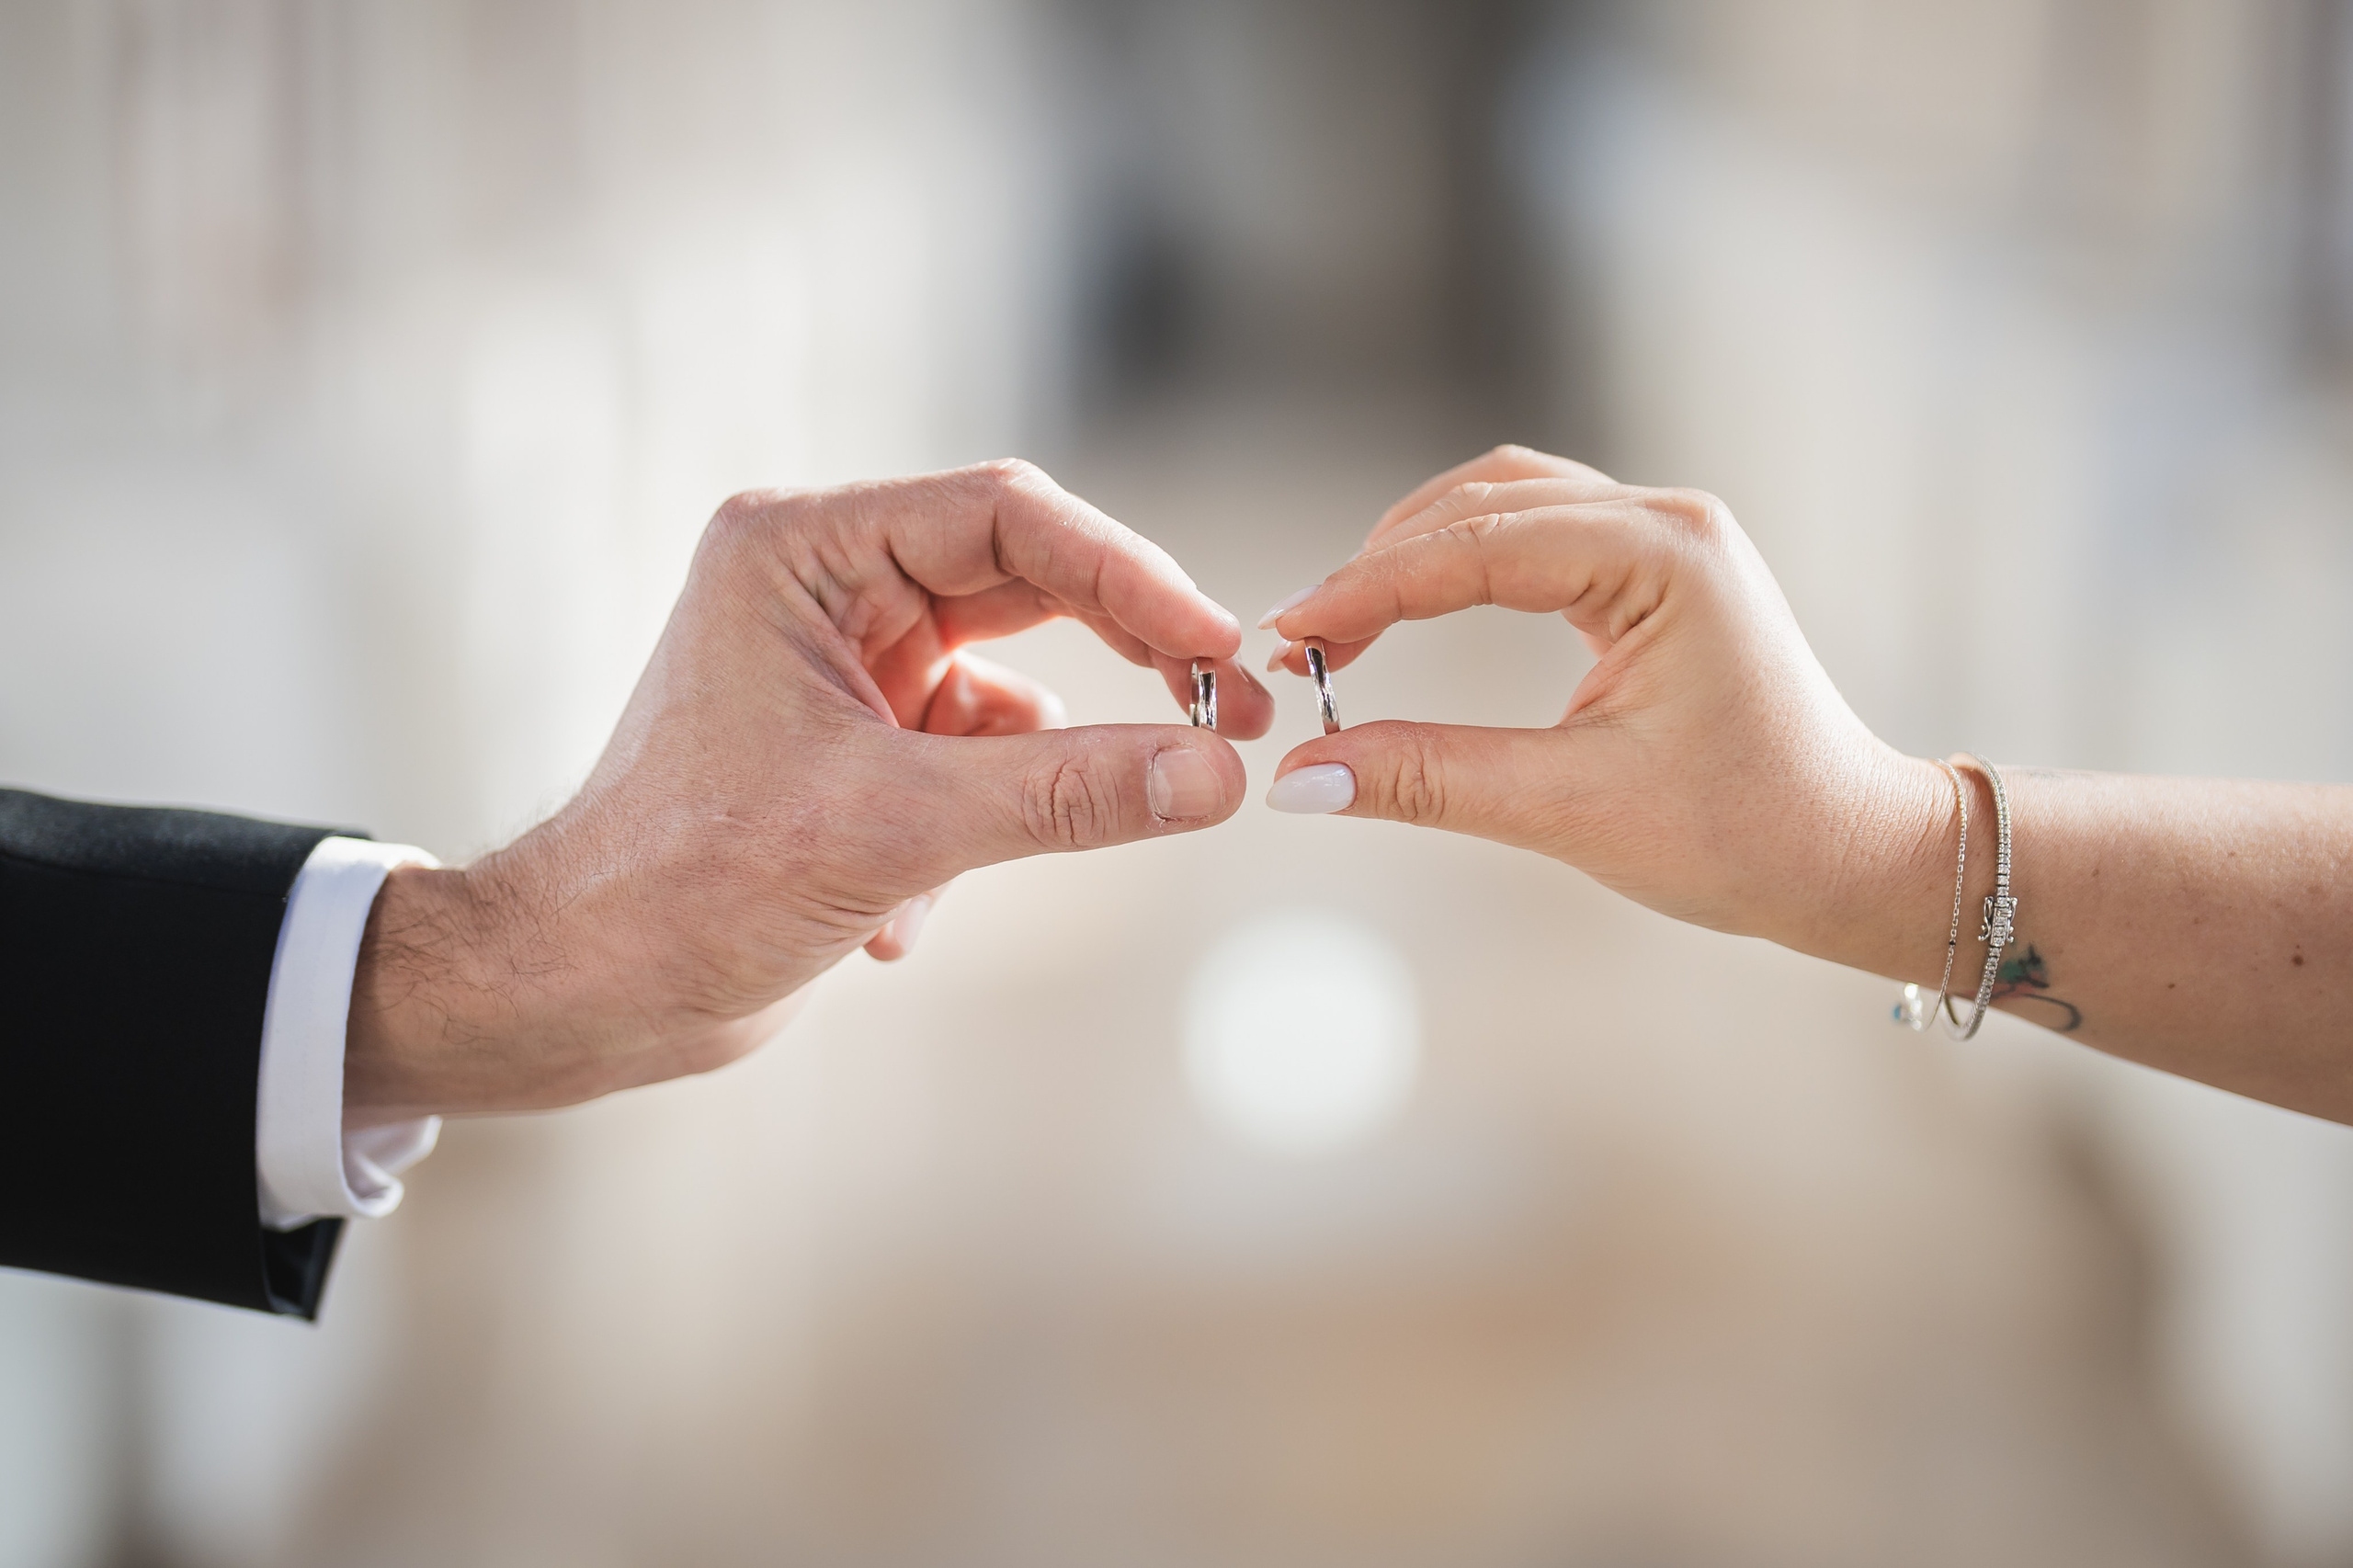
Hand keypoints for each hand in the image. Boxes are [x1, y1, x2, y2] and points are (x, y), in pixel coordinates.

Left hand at [347, 460, 1272, 1121]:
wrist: (584, 995)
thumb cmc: (686, 888)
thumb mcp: (897, 829)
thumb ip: (1069, 793)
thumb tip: (1219, 774)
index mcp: (802, 548)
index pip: (1007, 518)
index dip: (1131, 577)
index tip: (1222, 645)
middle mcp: (825, 584)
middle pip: (1025, 587)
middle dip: (1121, 667)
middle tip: (1229, 717)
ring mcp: (846, 662)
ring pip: (1009, 692)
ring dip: (1012, 792)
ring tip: (948, 875)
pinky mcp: (861, 740)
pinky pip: (978, 764)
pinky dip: (965, 841)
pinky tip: (890, 920)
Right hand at [1262, 445, 1941, 955]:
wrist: (1852, 855)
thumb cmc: (1747, 835)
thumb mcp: (1573, 810)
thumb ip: (1431, 779)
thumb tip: (1300, 778)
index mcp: (1666, 556)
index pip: (1478, 546)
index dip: (1367, 589)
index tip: (1288, 637)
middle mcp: (1667, 523)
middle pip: (1482, 504)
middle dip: (1380, 569)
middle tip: (1302, 648)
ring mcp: (1664, 539)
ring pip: (1502, 506)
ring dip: (1413, 558)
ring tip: (1341, 632)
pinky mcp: (1654, 572)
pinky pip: (1534, 537)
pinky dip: (1458, 566)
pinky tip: (1409, 612)